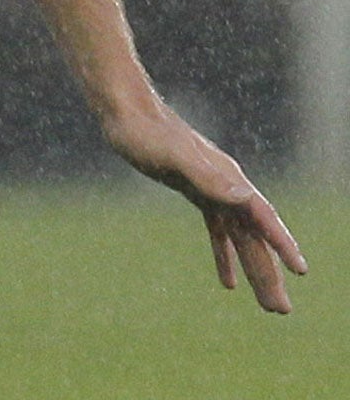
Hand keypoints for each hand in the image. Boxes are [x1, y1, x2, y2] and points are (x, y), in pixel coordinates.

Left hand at [103, 99, 306, 312]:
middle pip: (254, 236)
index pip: (261, 217)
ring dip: (253, 270)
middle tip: (281, 310)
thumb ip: (208, 178)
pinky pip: (217, 231)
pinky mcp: (194, 191)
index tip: (299, 271)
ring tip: (268, 305)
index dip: (280, 244)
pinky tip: (227, 282)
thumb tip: (246, 198)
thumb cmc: (145, 133)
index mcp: (227, 178)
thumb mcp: (173, 157)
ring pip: (240, 238)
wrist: (124, 111)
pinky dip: (224, 255)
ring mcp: (211, 189)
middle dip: (269, 273)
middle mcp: (226, 185)